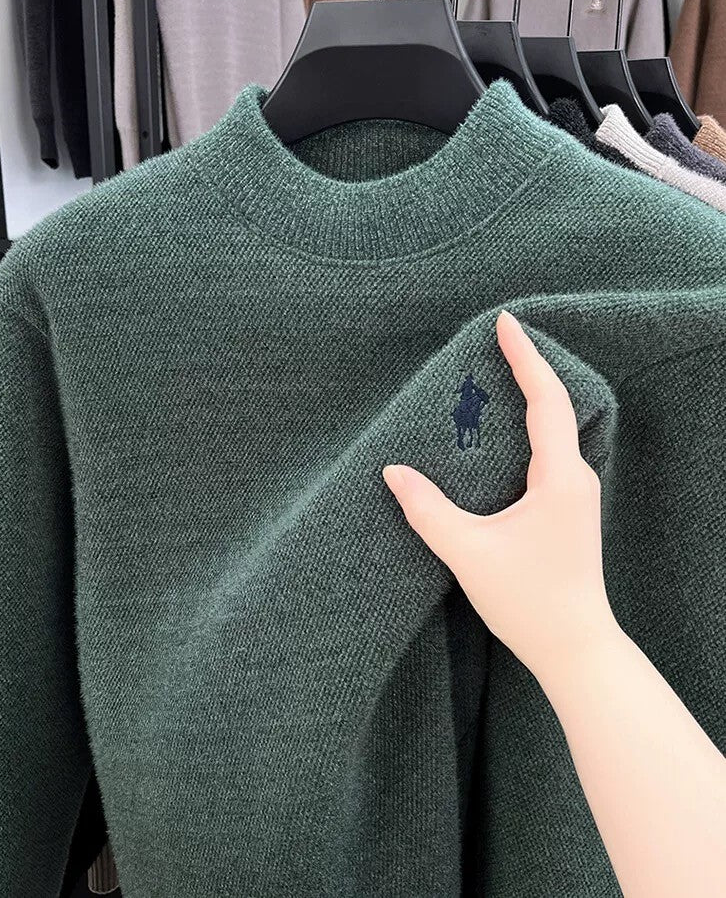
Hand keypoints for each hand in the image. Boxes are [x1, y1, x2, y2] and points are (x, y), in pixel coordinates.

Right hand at [383, 310, 618, 682]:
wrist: (575, 647)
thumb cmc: (528, 602)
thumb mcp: (468, 553)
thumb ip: (427, 510)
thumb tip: (393, 471)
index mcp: (559, 478)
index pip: (544, 400)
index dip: (524, 357)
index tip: (505, 321)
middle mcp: (576, 478)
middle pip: (554, 406)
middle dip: (526, 367)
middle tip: (495, 339)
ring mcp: (576, 494)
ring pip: (554, 430)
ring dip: (528, 397)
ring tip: (497, 374)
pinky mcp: (568, 509)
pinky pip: (550, 452)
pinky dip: (528, 428)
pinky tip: (504, 431)